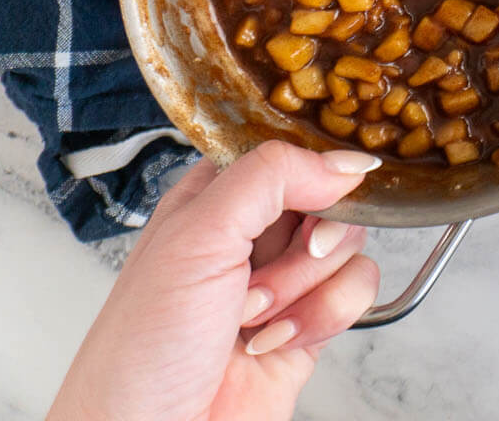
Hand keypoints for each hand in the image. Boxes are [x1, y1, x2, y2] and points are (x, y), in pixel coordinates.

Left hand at [48, 141, 382, 420]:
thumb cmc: (141, 348)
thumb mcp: (196, 236)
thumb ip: (271, 177)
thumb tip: (345, 160)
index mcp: (213, 199)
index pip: (287, 150)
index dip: (311, 166)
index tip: (313, 190)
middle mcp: (250, 236)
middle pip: (330, 197)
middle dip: (306, 239)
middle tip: (263, 268)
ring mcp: (283, 281)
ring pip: (349, 245)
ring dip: (306, 285)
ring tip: (254, 316)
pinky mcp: (310, 324)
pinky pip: (357, 292)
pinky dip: (324, 316)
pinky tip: (277, 338)